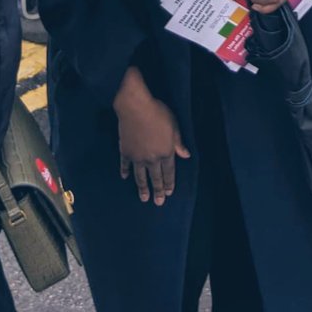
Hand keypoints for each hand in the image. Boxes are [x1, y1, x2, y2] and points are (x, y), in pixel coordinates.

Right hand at [112, 67, 189, 205]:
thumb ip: (178, 143)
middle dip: (158, 190)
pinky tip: (124, 177)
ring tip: (144, 198)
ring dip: (142, 187)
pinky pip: (125, 164)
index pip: (169, 172)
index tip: (169, 193)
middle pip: (155, 177)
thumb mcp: (174, 126)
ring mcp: (137, 157)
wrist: (135, 108)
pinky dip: (125, 171)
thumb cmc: (158, 114)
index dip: (169, 183)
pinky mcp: (125, 151)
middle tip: (158, 203)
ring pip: (140, 176)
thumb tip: (186, 155)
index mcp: (165, 152)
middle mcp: (152, 158)